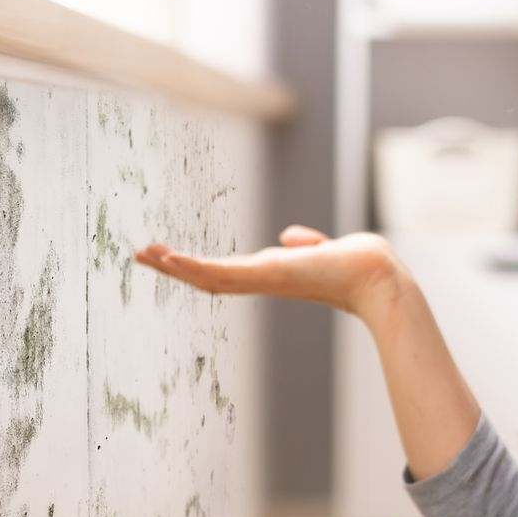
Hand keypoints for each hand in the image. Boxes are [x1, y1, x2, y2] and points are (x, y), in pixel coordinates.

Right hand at [134, 224, 406, 319]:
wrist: (376, 276)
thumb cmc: (358, 265)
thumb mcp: (324, 250)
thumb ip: (308, 245)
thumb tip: (294, 237)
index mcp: (272, 273)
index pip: (226, 271)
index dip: (197, 266)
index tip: (170, 257)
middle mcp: (264, 279)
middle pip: (209, 277)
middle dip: (175, 268)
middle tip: (141, 256)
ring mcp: (264, 279)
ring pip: (209, 277)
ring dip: (176, 267)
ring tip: (146, 255)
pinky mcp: (268, 274)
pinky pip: (223, 273)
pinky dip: (195, 267)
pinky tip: (170, 258)